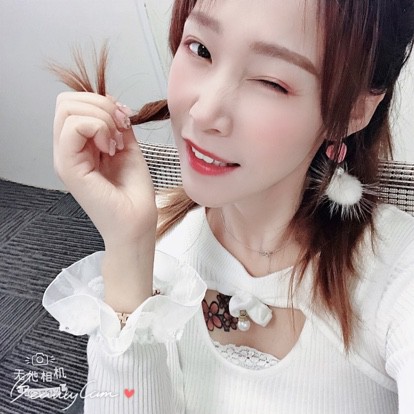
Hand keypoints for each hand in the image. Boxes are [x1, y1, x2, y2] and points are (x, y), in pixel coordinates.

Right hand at [53, 92, 156, 247]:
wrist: (137, 220)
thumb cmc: (134, 192)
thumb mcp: (128, 147)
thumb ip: (117, 124)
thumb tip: (113, 103)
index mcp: (79, 146)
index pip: (73, 104)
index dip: (101, 102)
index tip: (124, 120)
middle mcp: (67, 150)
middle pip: (66, 101)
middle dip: (100, 105)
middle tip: (120, 128)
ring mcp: (65, 158)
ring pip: (67, 109)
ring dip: (101, 117)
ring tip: (116, 142)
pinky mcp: (68, 167)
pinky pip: (74, 126)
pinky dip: (99, 128)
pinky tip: (111, 148)